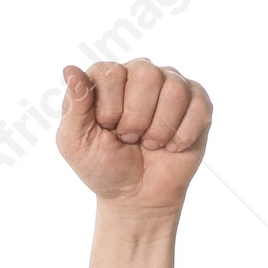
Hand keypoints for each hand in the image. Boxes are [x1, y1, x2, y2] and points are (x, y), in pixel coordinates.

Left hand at [57, 62, 210, 218]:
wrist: (136, 197)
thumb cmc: (103, 168)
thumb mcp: (75, 144)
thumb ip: (73, 106)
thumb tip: (70, 69)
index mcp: (108, 79)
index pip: (111, 72)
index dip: (110, 109)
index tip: (107, 130)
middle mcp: (140, 74)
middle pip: (146, 74)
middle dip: (136, 119)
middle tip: (130, 138)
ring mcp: (171, 85)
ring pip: (174, 89)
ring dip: (158, 131)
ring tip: (149, 144)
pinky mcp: (197, 102)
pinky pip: (197, 106)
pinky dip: (181, 137)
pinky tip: (171, 148)